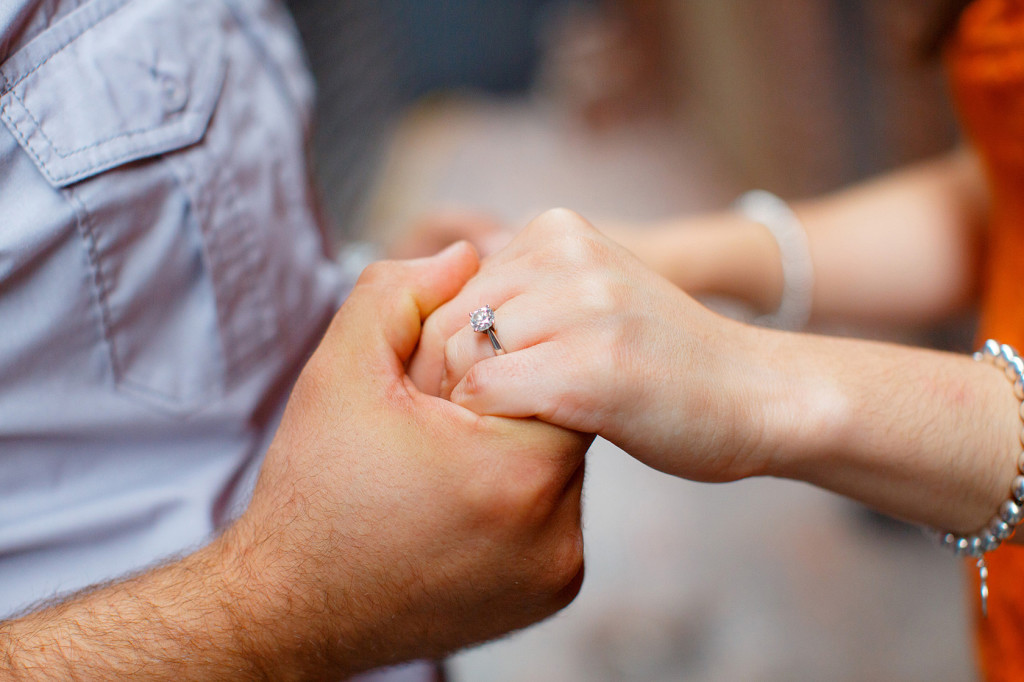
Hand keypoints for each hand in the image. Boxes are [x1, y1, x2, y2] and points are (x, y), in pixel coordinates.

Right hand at [233, 242, 589, 675]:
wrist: (290, 606)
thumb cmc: (315, 490)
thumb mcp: (343, 370)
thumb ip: (401, 292)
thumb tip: (465, 254)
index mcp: (517, 471)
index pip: (551, 367)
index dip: (497, 355)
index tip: (447, 379)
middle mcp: (556, 532)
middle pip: (561, 416)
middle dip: (507, 400)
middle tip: (446, 415)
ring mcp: (558, 571)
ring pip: (558, 467)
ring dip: (514, 447)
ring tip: (446, 462)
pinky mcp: (550, 593)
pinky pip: (552, 517)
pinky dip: (516, 497)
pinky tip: (457, 501)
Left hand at [409, 209, 768, 483]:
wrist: (757, 394)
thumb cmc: (662, 362)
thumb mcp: (590, 298)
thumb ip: (524, 296)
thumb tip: (430, 327)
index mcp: (559, 228)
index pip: (451, 285)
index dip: (444, 345)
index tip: (465, 390)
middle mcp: (567, 253)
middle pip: (446, 319)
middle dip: (445, 377)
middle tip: (471, 421)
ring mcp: (583, 306)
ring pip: (458, 355)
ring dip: (467, 404)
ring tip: (507, 428)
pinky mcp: (590, 366)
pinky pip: (485, 392)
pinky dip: (489, 425)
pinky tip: (527, 438)